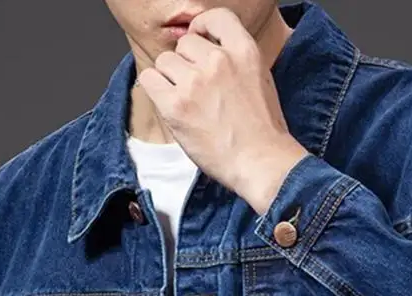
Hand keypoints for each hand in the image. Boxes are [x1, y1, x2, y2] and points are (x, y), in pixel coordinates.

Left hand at [136, 6, 308, 215]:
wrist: (259, 162)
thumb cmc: (262, 132)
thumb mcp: (260, 80)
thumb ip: (236, 61)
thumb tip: (209, 53)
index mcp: (244, 51)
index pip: (216, 17)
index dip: (202, 27)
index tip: (199, 40)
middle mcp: (218, 60)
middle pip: (185, 44)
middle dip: (187, 63)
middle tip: (197, 90)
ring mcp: (195, 82)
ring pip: (165, 61)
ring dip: (171, 79)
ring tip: (186, 102)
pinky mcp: (176, 105)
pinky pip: (149, 80)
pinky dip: (155, 90)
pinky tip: (169, 105)